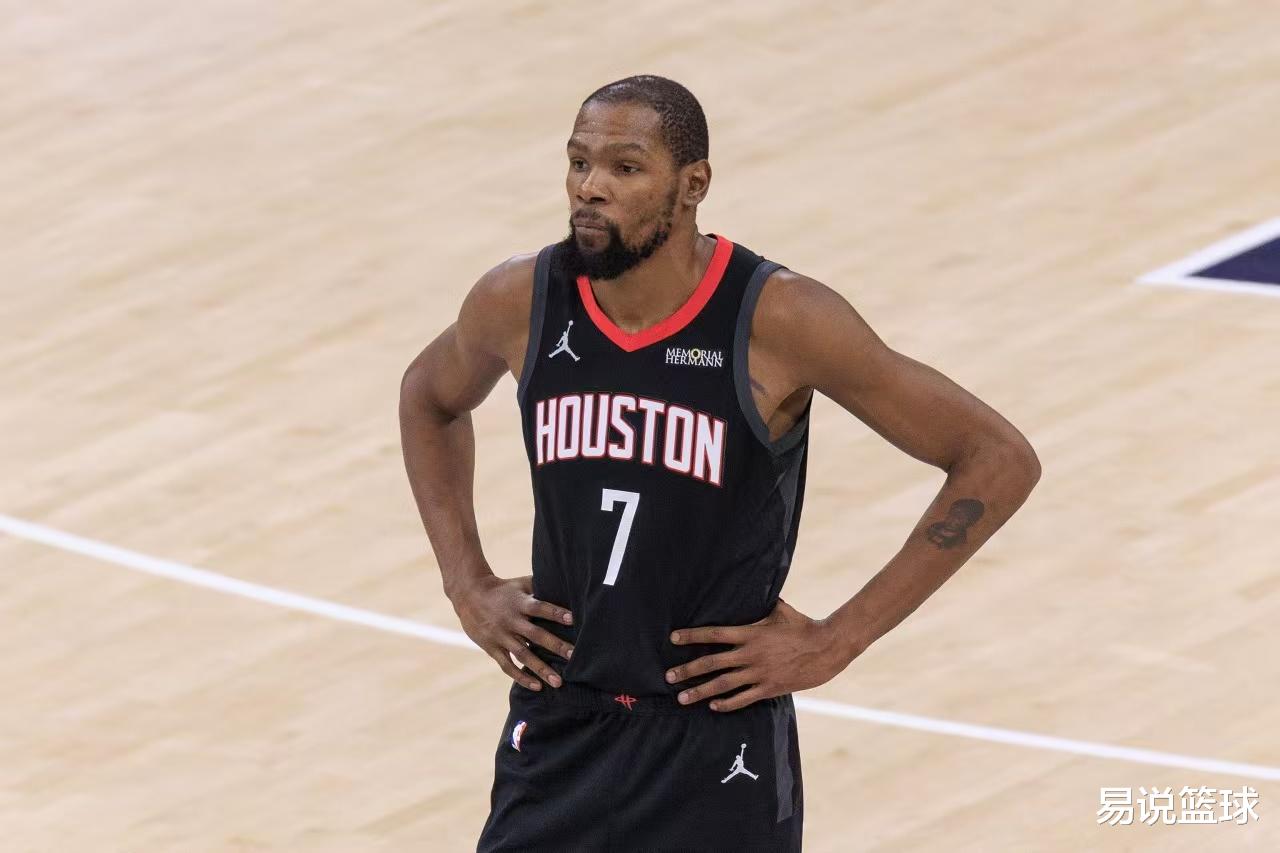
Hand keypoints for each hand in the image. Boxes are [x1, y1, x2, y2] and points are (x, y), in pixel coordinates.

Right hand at [450, 573, 574, 690]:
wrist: (469, 596)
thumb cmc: (502, 589)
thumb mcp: (520, 584)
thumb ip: (540, 585)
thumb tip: (566, 584)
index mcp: (520, 603)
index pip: (540, 607)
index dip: (555, 613)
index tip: (572, 620)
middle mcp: (511, 620)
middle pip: (535, 634)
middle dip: (555, 645)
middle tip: (573, 656)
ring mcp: (500, 636)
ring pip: (523, 655)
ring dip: (540, 669)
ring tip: (558, 682)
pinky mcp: (492, 648)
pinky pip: (507, 666)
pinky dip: (521, 677)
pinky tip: (537, 687)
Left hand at [666, 598, 844, 711]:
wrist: (827, 648)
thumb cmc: (803, 625)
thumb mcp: (780, 610)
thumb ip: (761, 604)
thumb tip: (750, 587)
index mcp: (751, 633)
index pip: (714, 634)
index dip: (692, 636)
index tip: (673, 638)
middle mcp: (751, 654)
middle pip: (712, 663)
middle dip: (688, 671)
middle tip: (669, 677)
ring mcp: (760, 673)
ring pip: (724, 685)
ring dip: (701, 692)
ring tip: (682, 699)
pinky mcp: (770, 688)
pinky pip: (743, 699)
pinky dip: (727, 703)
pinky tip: (713, 706)